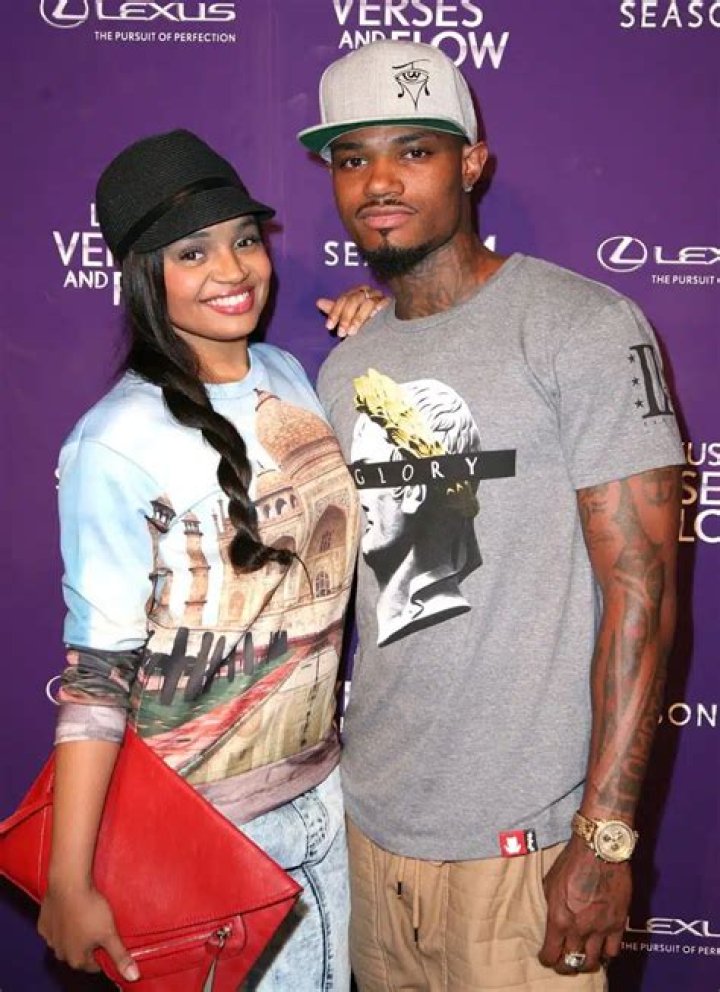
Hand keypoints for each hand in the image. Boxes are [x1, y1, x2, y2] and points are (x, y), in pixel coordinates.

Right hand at [39, 881, 138, 980]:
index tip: (110, 937)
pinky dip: (62, 924)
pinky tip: (70, 912)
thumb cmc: (91, 909)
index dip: (105, 952)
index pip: (95, 964)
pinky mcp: (43, 924)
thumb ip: (120, 956)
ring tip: (86, 916)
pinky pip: (55, 929)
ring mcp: (49, 939)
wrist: (68, 884)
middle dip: (90, 944)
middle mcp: (60, 954)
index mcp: (76, 960)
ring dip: (75, 934)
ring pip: (66, 942)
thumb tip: (133, 977)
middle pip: (80, 954)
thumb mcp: (110, 934)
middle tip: (100, 925)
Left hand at [317, 285, 388, 337]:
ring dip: (358, 319)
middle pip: (354, 300)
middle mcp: (368, 292)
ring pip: (368, 304)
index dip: (335, 312)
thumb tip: (318, 302)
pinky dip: (377, 313)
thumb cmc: (365, 321)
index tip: (329, 326)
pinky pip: (383, 306)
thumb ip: (336, 310)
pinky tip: (372, 322)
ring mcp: (381, 297)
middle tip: (341, 333)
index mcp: (356, 293)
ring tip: (352, 333)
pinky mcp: (391, 304)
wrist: (387, 326)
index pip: (343, 299)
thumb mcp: (348, 316)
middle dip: (345, 317)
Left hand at [538, 836, 630, 973]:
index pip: (551, 954)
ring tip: (582, 958)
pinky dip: (606, 953)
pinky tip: (601, 948)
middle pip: (571, 963)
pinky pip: (613, 951)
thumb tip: (554, 921)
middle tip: (563, 962)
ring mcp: (601, 928)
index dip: (546, 959)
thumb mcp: (550, 884)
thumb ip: (552, 907)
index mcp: (559, 918)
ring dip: (586, 963)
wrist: (599, 849)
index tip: (546, 957)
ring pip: (593, 962)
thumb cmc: (572, 861)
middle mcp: (579, 929)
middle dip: (565, 966)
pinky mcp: (618, 924)